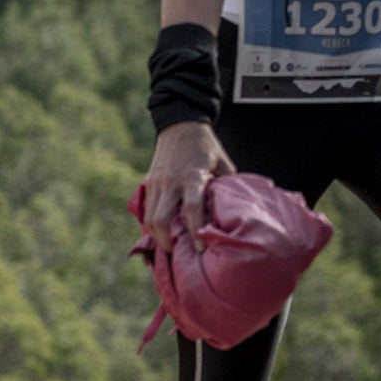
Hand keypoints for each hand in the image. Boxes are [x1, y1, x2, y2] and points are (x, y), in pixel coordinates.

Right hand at [142, 121, 236, 254]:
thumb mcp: (224, 164)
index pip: (191, 208)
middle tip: (178, 256)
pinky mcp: (148, 183)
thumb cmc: (206, 147)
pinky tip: (160, 234)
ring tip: (168, 249)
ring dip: (157, 236)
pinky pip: (146, 210)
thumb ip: (225, 188)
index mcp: (192, 176)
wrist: (180, 125)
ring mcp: (156, 182)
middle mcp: (170, 181)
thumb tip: (233, 214)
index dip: (195, 231)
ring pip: (150, 218)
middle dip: (168, 241)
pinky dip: (151, 225)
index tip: (200, 249)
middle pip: (161, 219)